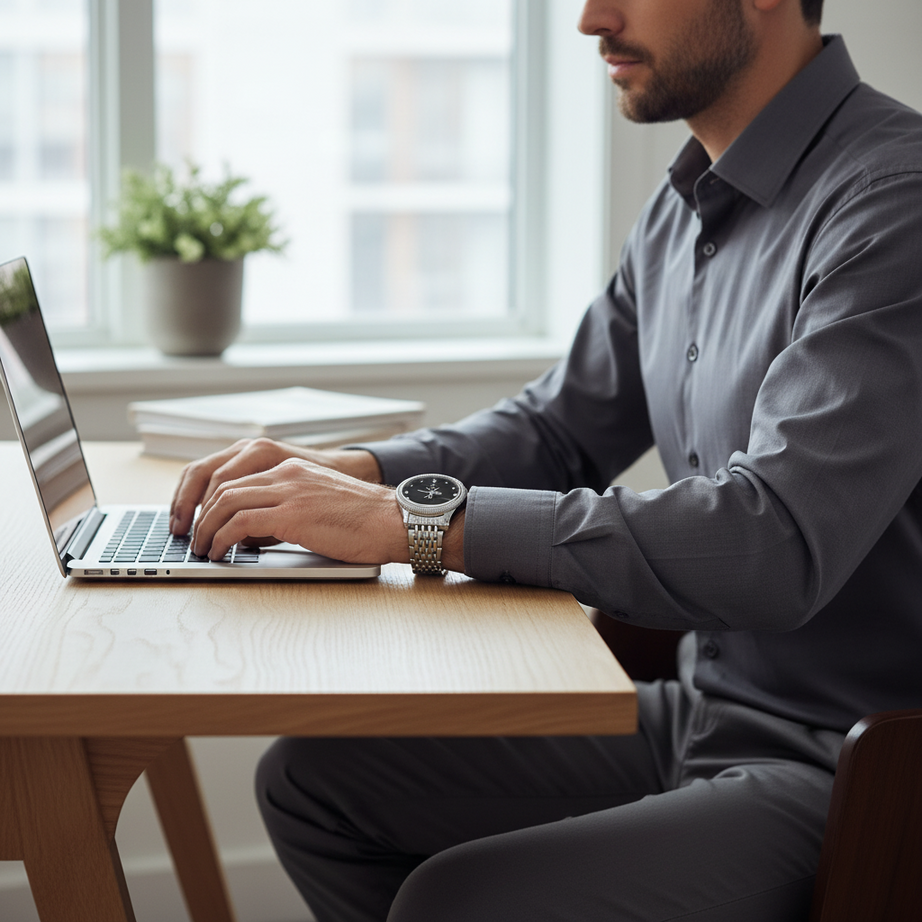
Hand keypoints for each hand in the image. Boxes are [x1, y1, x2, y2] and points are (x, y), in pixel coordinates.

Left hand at [190, 457, 407, 563]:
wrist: (394, 521)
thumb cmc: (365, 522)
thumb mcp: (319, 505)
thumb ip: (288, 510)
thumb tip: (254, 534)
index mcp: (293, 469)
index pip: (237, 478)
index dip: (212, 502)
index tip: (203, 522)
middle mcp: (287, 473)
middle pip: (224, 487)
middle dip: (201, 514)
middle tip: (195, 538)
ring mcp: (289, 491)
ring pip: (225, 502)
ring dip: (207, 528)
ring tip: (203, 549)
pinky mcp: (292, 513)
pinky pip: (240, 522)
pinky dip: (223, 537)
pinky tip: (221, 551)